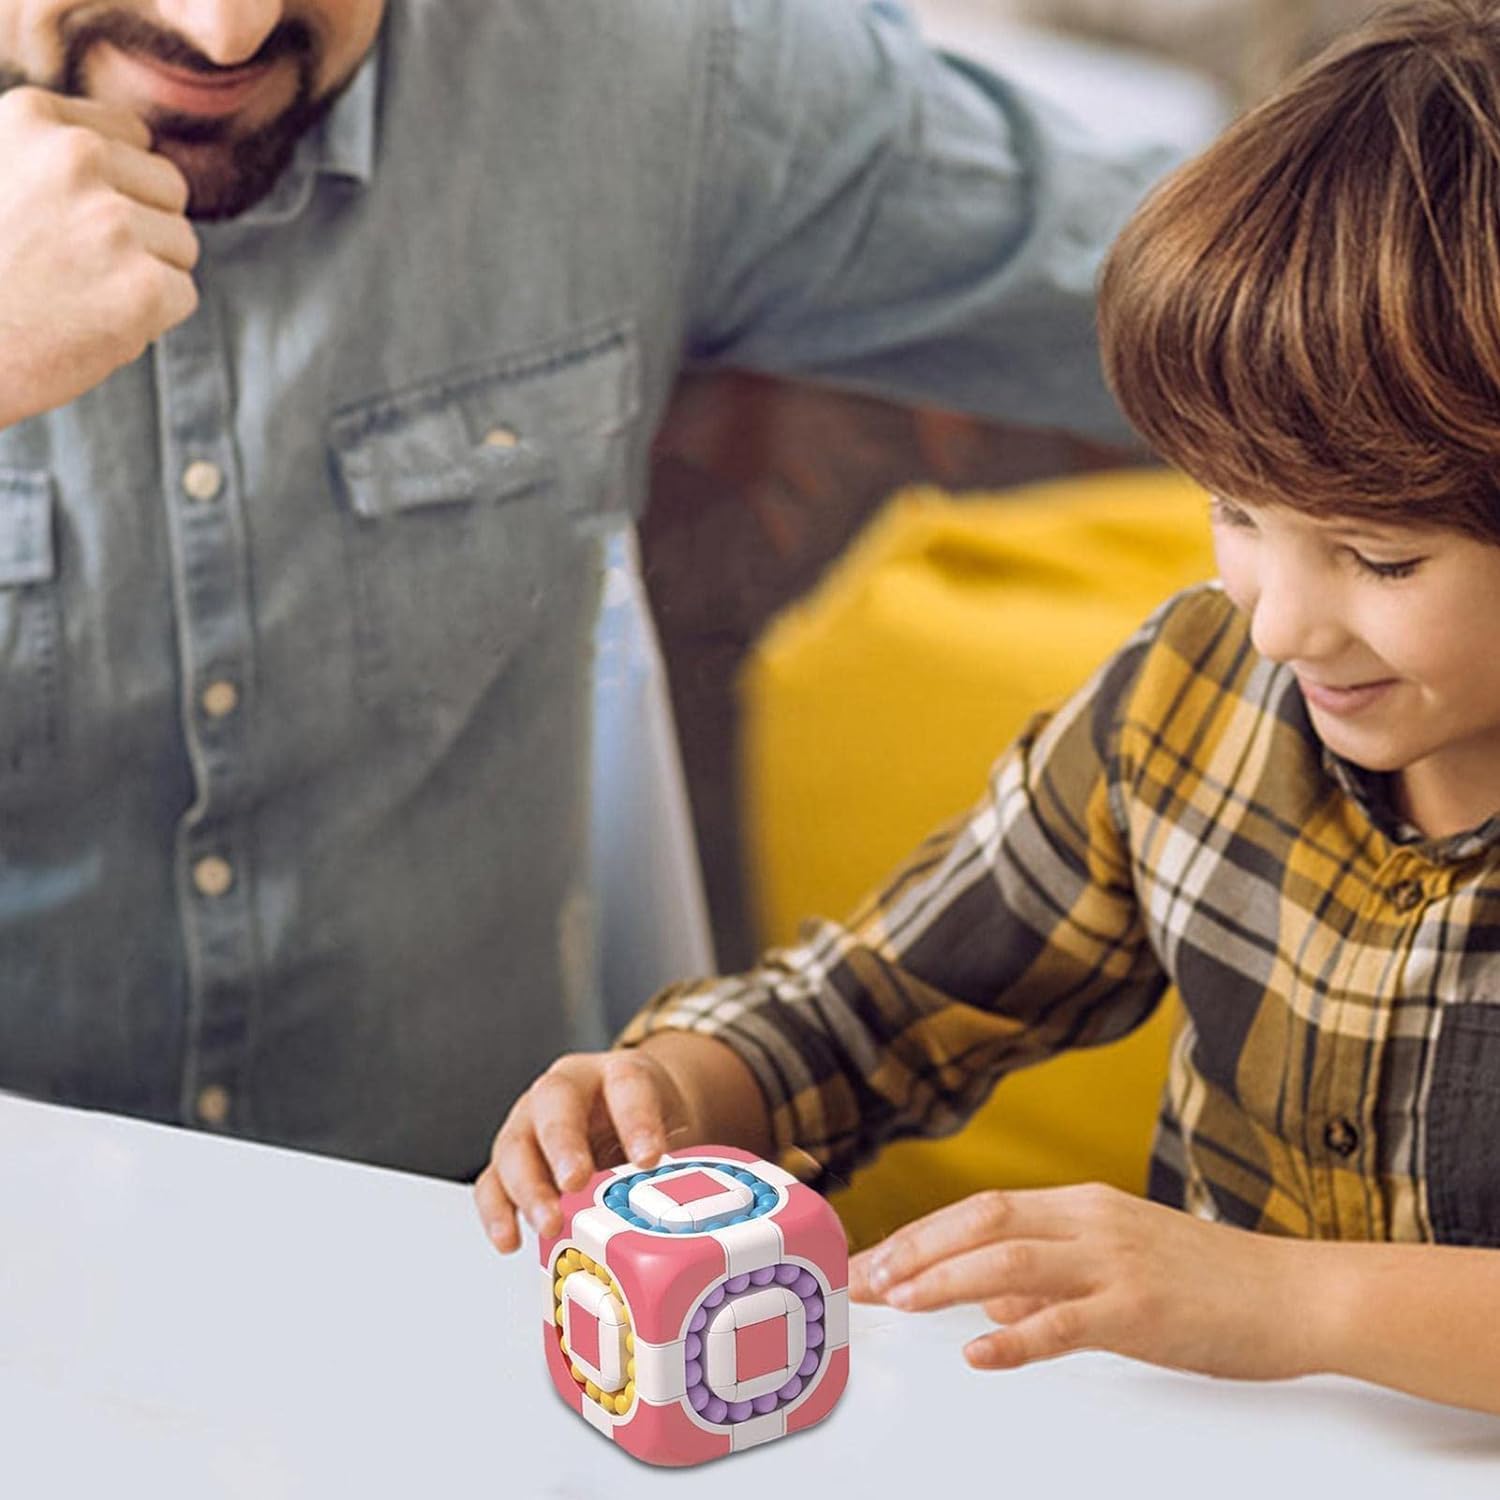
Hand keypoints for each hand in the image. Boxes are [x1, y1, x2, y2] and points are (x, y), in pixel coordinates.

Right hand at [0, 87, 198, 428]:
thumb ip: (53, 156)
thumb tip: (136, 149)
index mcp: (32, 115)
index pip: (134, 138)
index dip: (118, 187)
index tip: (73, 220)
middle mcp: (76, 156)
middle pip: (169, 189)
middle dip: (142, 228)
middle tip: (77, 264)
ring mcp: (112, 220)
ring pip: (180, 244)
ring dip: (144, 274)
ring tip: (76, 293)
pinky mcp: (144, 285)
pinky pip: (182, 295)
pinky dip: (150, 319)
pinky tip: (91, 324)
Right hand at [472, 1049, 693, 1253]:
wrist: (626, 1114)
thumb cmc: (649, 1124)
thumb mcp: (673, 1129)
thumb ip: (680, 1161)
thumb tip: (704, 1212)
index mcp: (617, 1072)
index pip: (626, 1083)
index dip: (637, 1120)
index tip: (650, 1158)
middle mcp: (567, 1087)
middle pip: (554, 1103)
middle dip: (563, 1144)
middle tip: (577, 1182)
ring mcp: (532, 1120)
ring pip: (515, 1143)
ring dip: (528, 1186)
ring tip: (549, 1223)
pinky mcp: (511, 1158)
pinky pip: (493, 1181)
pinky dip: (497, 1210)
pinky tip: (511, 1239)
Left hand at [848, 1183, 1319, 1380]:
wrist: (1298, 1295)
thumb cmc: (1212, 1282)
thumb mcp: (1119, 1262)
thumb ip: (1050, 1277)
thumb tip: (983, 1298)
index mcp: (1083, 1205)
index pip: (980, 1208)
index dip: (920, 1232)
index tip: (874, 1258)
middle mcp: (1091, 1221)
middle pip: (981, 1221)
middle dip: (914, 1249)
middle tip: (865, 1280)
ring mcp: (1116, 1262)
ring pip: (1009, 1260)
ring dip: (944, 1280)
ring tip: (898, 1303)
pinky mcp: (1143, 1311)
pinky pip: (1065, 1322)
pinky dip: (1015, 1336)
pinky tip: (978, 1351)